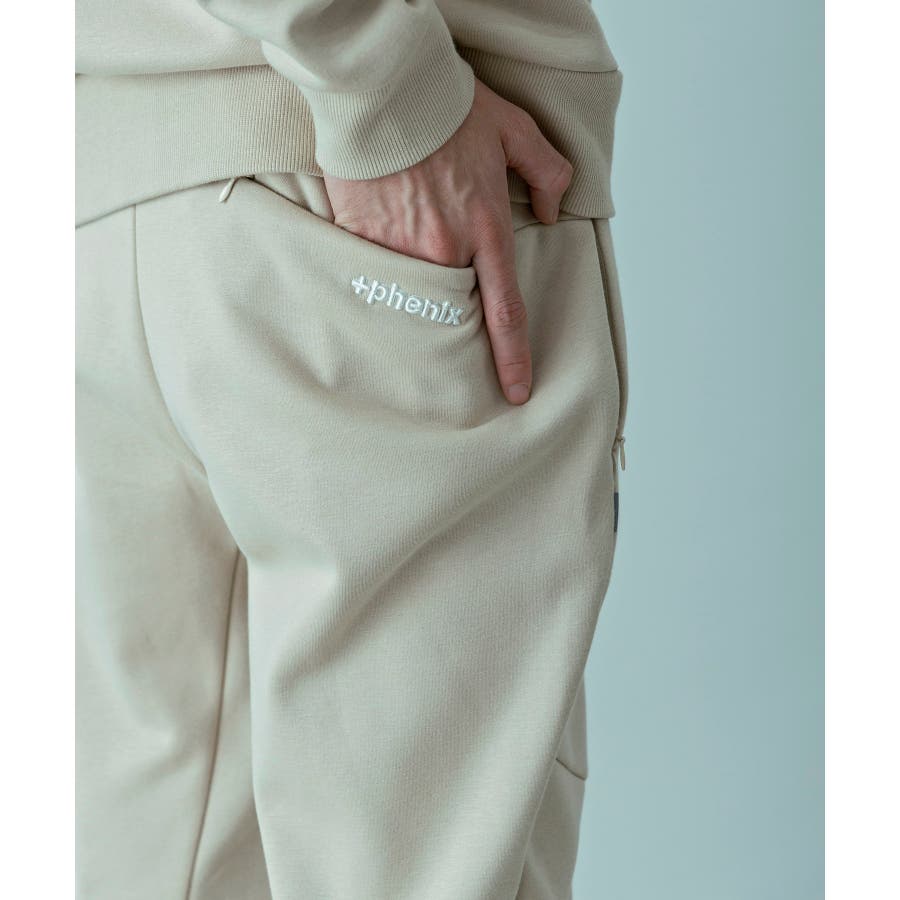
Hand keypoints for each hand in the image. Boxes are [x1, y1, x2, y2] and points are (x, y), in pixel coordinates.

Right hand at [323, 77, 572, 404]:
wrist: (385, 89)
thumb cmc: (449, 107)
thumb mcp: (514, 128)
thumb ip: (547, 169)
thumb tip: (555, 207)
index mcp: (486, 231)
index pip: (506, 312)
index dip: (513, 358)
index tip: (517, 391)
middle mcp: (446, 251)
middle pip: (457, 314)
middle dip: (459, 332)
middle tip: (456, 343)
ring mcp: (401, 250)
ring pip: (415, 301)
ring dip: (418, 307)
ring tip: (412, 302)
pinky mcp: (363, 241)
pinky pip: (374, 277)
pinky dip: (379, 280)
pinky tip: (376, 274)